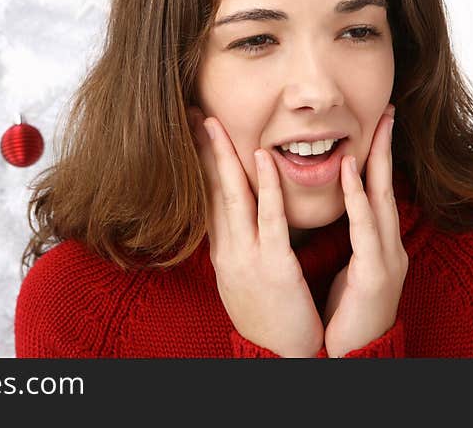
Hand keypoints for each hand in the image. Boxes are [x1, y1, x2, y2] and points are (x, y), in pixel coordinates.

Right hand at [186, 106, 324, 357]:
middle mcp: (227, 251)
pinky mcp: (273, 266)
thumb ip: (239, 245)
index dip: (198, 163)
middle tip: (192, 114)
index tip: (194, 132)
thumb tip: (231, 219)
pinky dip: (264, 185)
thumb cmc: (268, 316)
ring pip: (231, 198)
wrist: (279, 357)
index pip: (205, 197)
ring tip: (214, 123)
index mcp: (222, 252)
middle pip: (208, 191)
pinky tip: (262, 157)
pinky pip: (268, 218)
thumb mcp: (243, 277)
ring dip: (222, 157)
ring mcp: (247, 258)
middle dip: (200, 151)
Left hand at [323, 105, 407, 356]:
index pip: (375, 191)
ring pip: (380, 198)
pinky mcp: (375, 274)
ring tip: (377, 123)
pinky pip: (364, 227)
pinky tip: (350, 168)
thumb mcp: (348, 270)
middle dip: (387, 146)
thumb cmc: (345, 316)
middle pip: (385, 185)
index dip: (376, 156)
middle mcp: (387, 246)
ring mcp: (386, 259)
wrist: (351, 358)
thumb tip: (340, 216)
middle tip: (387, 109)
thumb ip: (349, 241)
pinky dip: (358, 195)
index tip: (374, 123)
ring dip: (377, 159)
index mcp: (377, 245)